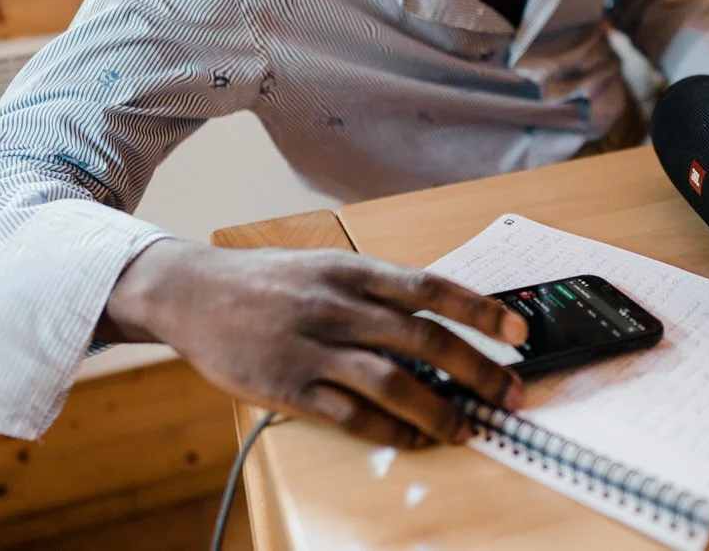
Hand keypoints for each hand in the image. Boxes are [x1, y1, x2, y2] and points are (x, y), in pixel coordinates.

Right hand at [104, 240, 527, 447]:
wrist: (189, 291)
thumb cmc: (265, 281)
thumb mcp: (323, 267)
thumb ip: (374, 289)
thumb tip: (436, 316)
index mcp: (352, 271)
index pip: (431, 288)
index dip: (481, 310)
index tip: (519, 331)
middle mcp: (338, 306)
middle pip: (424, 339)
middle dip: (477, 370)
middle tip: (509, 394)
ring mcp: (312, 347)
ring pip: (393, 382)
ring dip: (439, 410)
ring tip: (467, 428)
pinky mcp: (288, 386)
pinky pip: (348, 415)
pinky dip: (386, 431)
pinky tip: (410, 440)